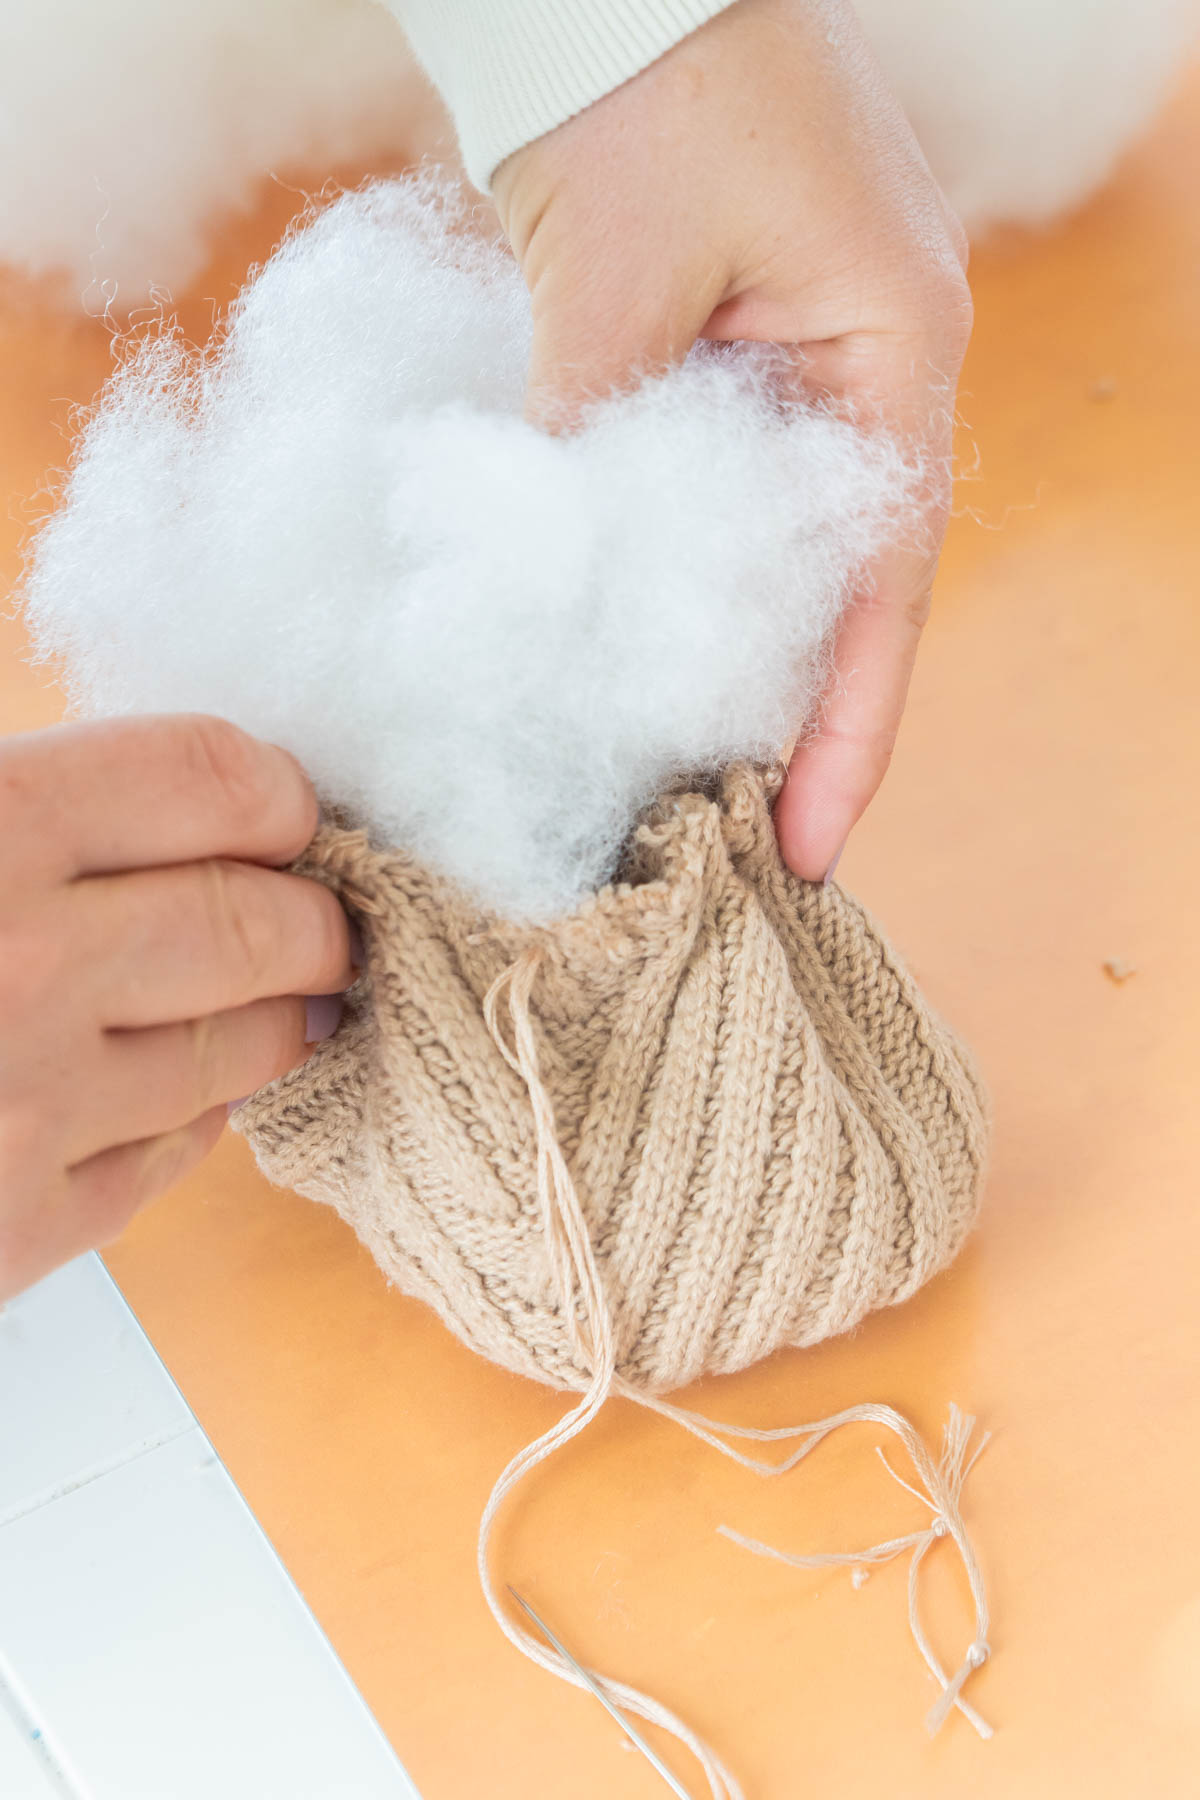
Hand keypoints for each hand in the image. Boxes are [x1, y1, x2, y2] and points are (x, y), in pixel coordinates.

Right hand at [0, 715, 353, 1300]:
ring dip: (276, 1017)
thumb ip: (40, 799)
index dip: (274, 795)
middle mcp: (28, 963)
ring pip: (246, 1046)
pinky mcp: (22, 1225)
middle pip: (265, 922)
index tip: (281, 814)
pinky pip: (177, 1150)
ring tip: (266, 998)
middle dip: (310, 919)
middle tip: (312, 920)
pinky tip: (159, 1084)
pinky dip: (191, 1112)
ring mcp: (32, 1107)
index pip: (219, 779)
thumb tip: (189, 791)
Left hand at [492, 0, 971, 879]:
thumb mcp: (612, 282)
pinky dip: (675, 573)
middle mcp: (865, 368)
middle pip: (838, 588)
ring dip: (723, 653)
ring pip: (775, 551)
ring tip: (669, 780)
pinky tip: (625, 651)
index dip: (846, 731)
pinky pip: (719, 495)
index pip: (882, 588)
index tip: (810, 849)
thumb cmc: (639, 81)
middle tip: (724, 845)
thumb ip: (590, 447)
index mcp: (889, 351)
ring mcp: (804, 358)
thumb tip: (549, 589)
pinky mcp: (735, 349)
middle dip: (782, 718)